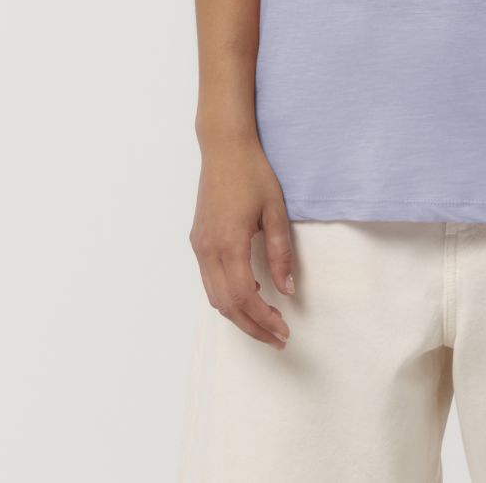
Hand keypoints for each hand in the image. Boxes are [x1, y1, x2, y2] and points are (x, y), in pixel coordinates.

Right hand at [189, 130, 296, 347]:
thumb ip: (280, 252)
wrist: (224, 148)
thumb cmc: (253, 174)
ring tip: (266, 321)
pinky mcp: (198, 240)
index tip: (283, 331)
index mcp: (229, 243)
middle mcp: (208, 250)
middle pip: (226, 305)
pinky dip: (228, 295)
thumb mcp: (275, 210)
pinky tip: (250, 292)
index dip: (263, 320)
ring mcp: (199, 246)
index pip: (244, 297)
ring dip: (239, 314)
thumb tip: (287, 290)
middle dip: (252, 327)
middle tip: (278, 338)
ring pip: (214, 296)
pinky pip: (210, 280)